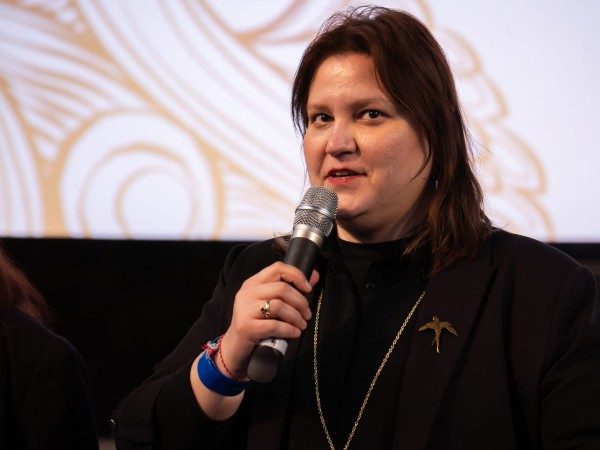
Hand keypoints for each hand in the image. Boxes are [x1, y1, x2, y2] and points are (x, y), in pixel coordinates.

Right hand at [219, 262, 318, 376]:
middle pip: (281, 288)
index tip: (308, 288)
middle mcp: (247, 293)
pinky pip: (274, 325)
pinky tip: (295, 333)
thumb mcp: (270, 303)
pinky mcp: (246, 327)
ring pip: (279, 305)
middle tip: (306, 314)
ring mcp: (245, 309)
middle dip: (300, 302)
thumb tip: (314, 276)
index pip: (277, 268)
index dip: (296, 275)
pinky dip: (289, 329)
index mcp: (253, 283)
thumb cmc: (257, 323)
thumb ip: (290, 289)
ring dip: (296, 316)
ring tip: (301, 324)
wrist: (236, 346)